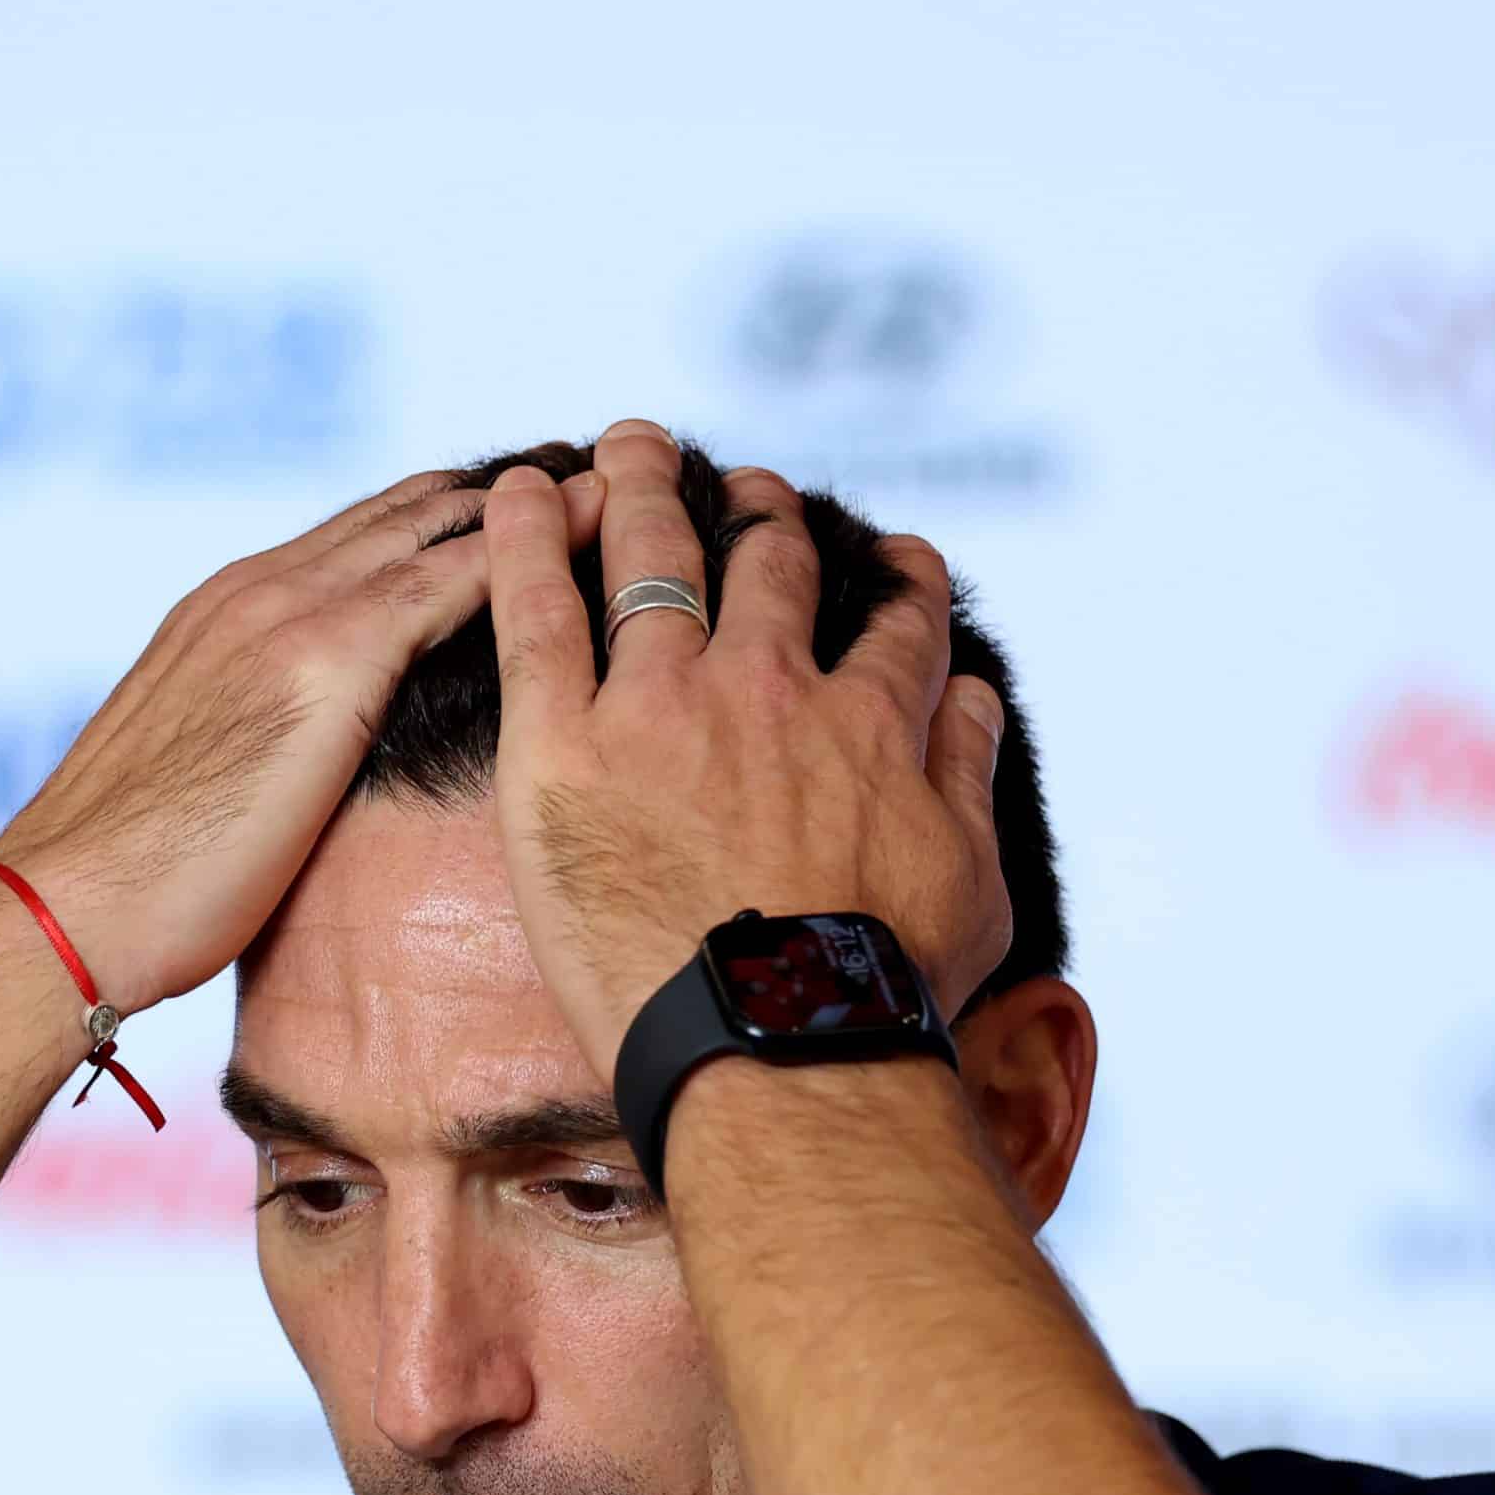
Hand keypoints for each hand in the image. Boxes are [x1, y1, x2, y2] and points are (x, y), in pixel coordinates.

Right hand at [0, 465, 604, 1014]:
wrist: (64, 907)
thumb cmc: (123, 887)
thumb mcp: (201, 785)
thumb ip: (259, 750)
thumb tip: (300, 785)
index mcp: (226, 614)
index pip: (360, 539)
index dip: (446, 518)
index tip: (523, 508)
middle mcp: (260, 590)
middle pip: (411, 509)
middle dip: (505, 490)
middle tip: (600, 470)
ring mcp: (291, 613)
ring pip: (442, 523)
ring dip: (536, 500)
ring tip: (625, 480)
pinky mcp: (326, 658)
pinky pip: (451, 578)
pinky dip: (526, 547)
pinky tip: (590, 536)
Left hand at [478, 422, 1008, 1076]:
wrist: (779, 1047)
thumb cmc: (881, 996)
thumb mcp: (973, 879)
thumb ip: (967, 771)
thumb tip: (972, 694)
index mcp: (869, 722)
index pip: (893, 624)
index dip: (892, 578)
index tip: (886, 553)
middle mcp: (770, 689)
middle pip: (765, 568)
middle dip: (757, 513)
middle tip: (740, 483)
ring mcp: (662, 707)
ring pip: (653, 561)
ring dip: (645, 488)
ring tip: (630, 446)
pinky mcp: (563, 744)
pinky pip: (537, 610)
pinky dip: (530, 537)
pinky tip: (521, 490)